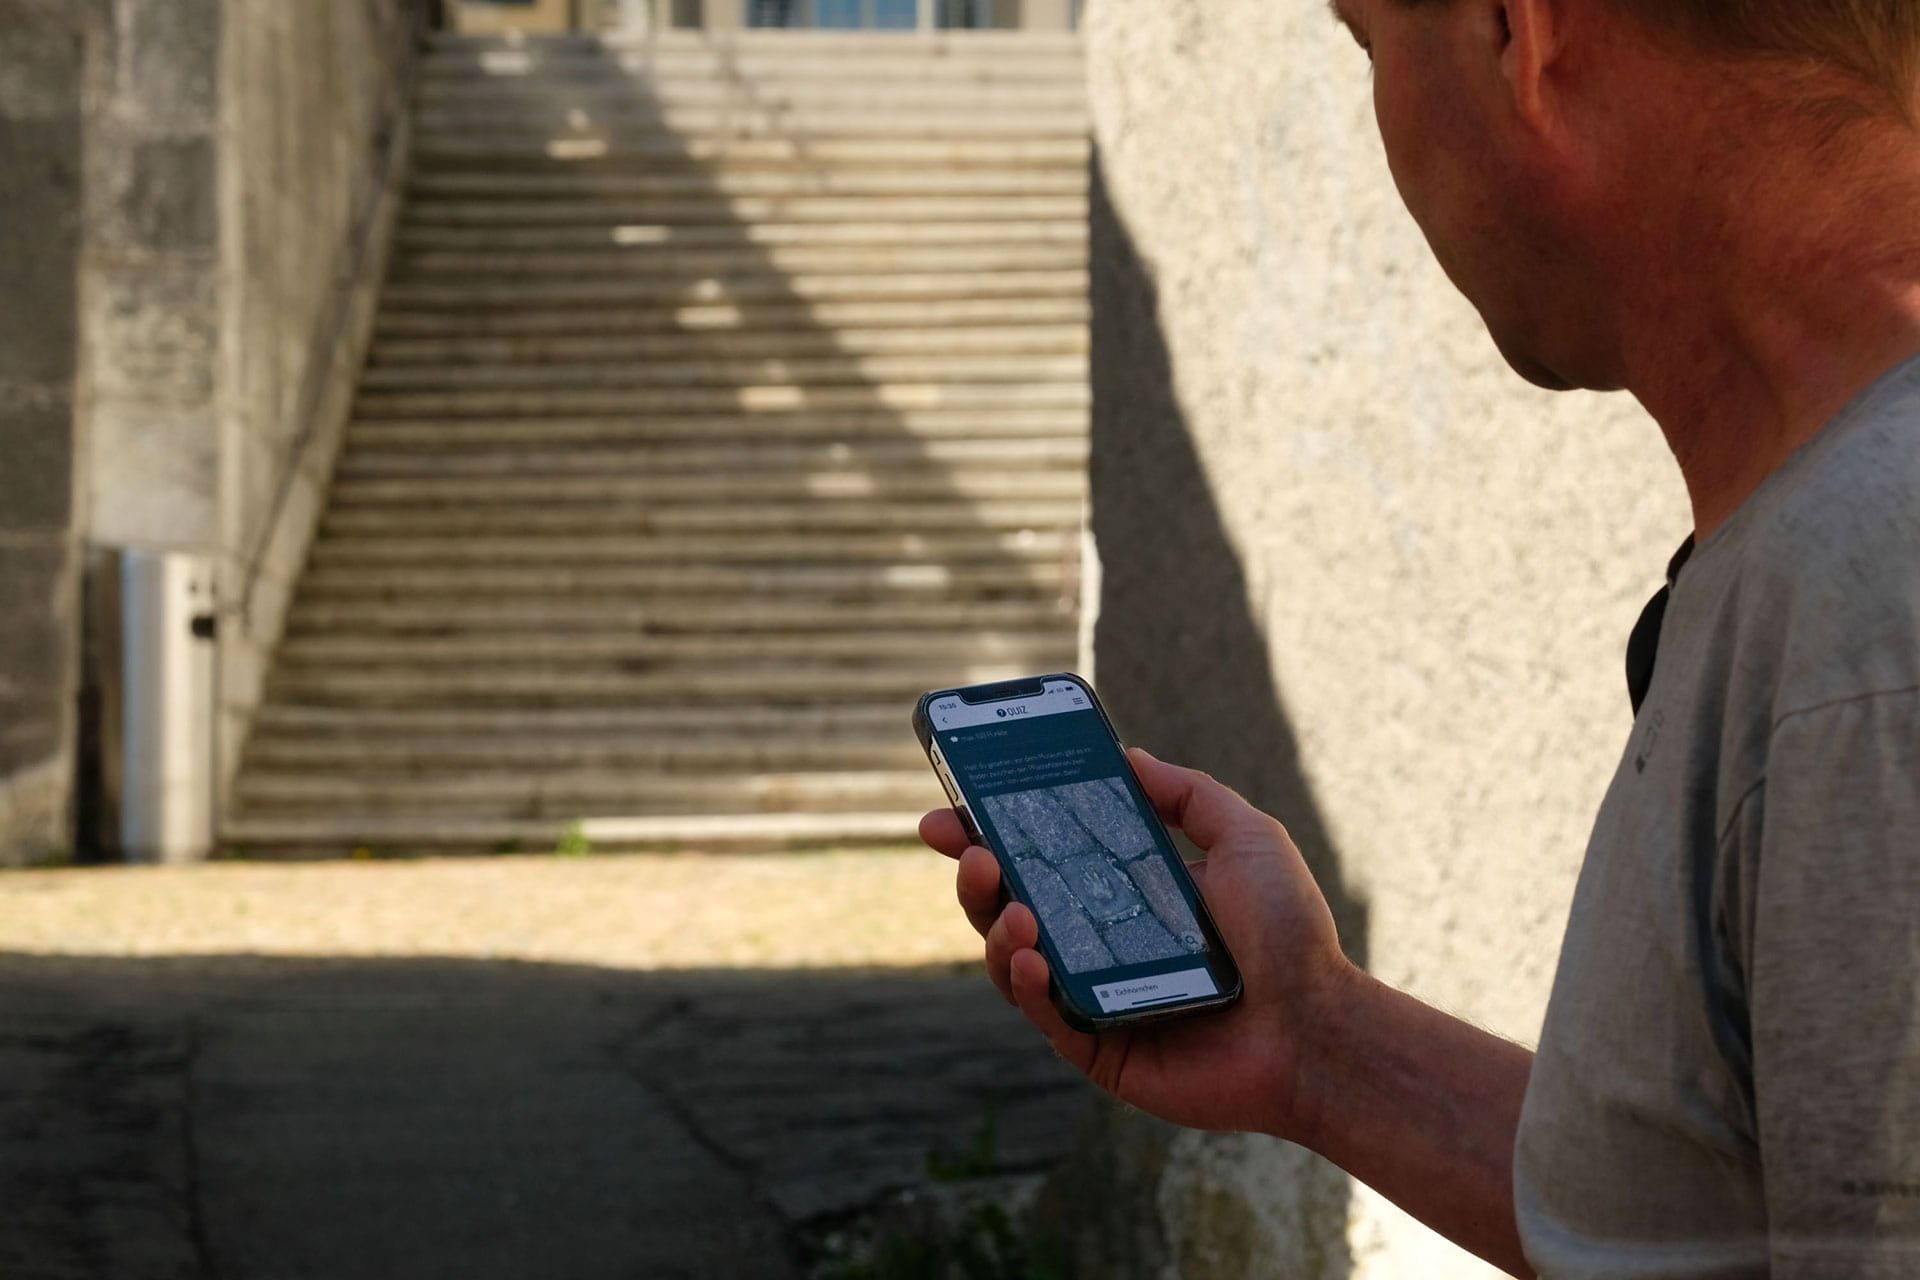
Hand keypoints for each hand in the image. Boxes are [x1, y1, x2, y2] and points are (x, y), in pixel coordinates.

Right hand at [920, 748, 1356, 1139]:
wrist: (1320, 1028)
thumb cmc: (1292, 936)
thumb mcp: (1247, 838)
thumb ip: (1187, 793)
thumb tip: (1126, 753)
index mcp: (1125, 894)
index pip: (1043, 858)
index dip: (991, 832)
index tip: (953, 808)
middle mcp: (1101, 944)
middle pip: (1010, 904)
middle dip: (976, 874)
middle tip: (967, 848)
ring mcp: (1094, 998)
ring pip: (1014, 959)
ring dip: (997, 926)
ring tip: (1012, 907)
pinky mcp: (1097, 1050)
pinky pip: (1044, 1015)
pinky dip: (1027, 984)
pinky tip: (1032, 956)